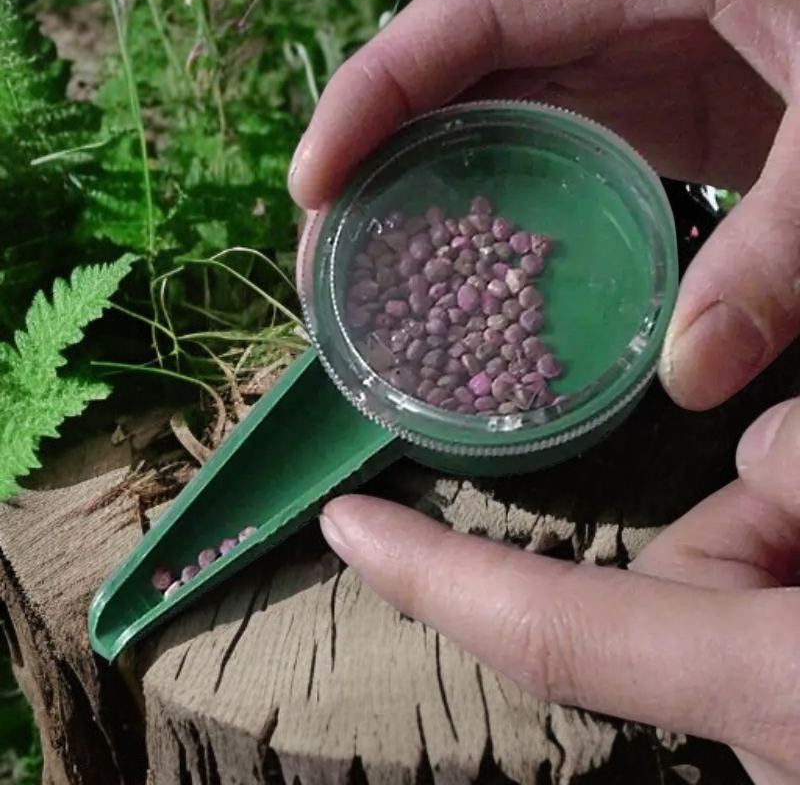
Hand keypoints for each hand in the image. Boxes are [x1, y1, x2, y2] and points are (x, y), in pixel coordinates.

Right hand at [288, 0, 799, 411]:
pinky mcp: (641, 114)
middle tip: (329, 272)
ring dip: (423, 205)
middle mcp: (597, 16)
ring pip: (484, 129)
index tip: (311, 185)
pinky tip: (474, 283)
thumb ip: (775, 244)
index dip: (370, 99)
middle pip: (447, 88)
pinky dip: (496, 221)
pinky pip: (541, 160)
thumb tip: (692, 376)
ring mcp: (617, 69)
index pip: (459, 22)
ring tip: (376, 290)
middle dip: (374, 173)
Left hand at [319, 397, 799, 784]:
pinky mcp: (786, 736)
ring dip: (766, 553)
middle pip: (665, 585)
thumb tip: (745, 442)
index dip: (432, 578)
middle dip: (730, 525)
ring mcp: (777, 754)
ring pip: (714, 605)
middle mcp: (763, 750)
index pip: (553, 630)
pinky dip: (773, 600)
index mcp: (780, 692)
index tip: (344, 528)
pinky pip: (747, 643)